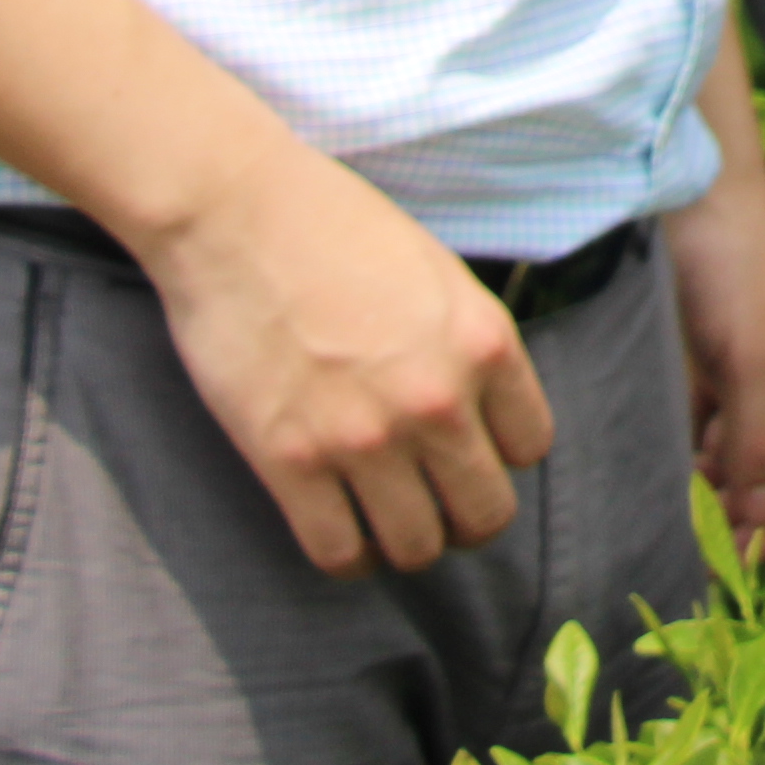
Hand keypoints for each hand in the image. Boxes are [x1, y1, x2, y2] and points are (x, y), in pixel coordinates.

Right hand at [129, 138, 551, 577]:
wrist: (233, 210)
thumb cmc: (334, 228)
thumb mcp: (437, 273)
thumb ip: (468, 345)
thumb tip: (485, 415)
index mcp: (484, 343)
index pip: (530, 448)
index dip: (498, 454)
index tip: (468, 446)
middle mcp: (438, 400)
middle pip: (484, 514)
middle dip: (463, 515)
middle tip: (431, 498)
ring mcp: (364, 437)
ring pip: (417, 548)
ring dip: (405, 541)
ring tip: (384, 517)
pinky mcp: (291, 462)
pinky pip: (339, 554)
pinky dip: (346, 554)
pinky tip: (337, 525)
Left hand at [659, 168, 764, 556]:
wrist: (694, 198)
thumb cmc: (738, 271)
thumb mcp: (750, 360)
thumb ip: (753, 437)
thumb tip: (754, 511)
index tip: (737, 578)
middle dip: (738, 522)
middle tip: (694, 571)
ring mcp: (742, 385)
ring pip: (728, 462)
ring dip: (706, 497)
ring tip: (671, 540)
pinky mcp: (701, 372)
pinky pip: (695, 434)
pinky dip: (681, 462)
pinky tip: (653, 489)